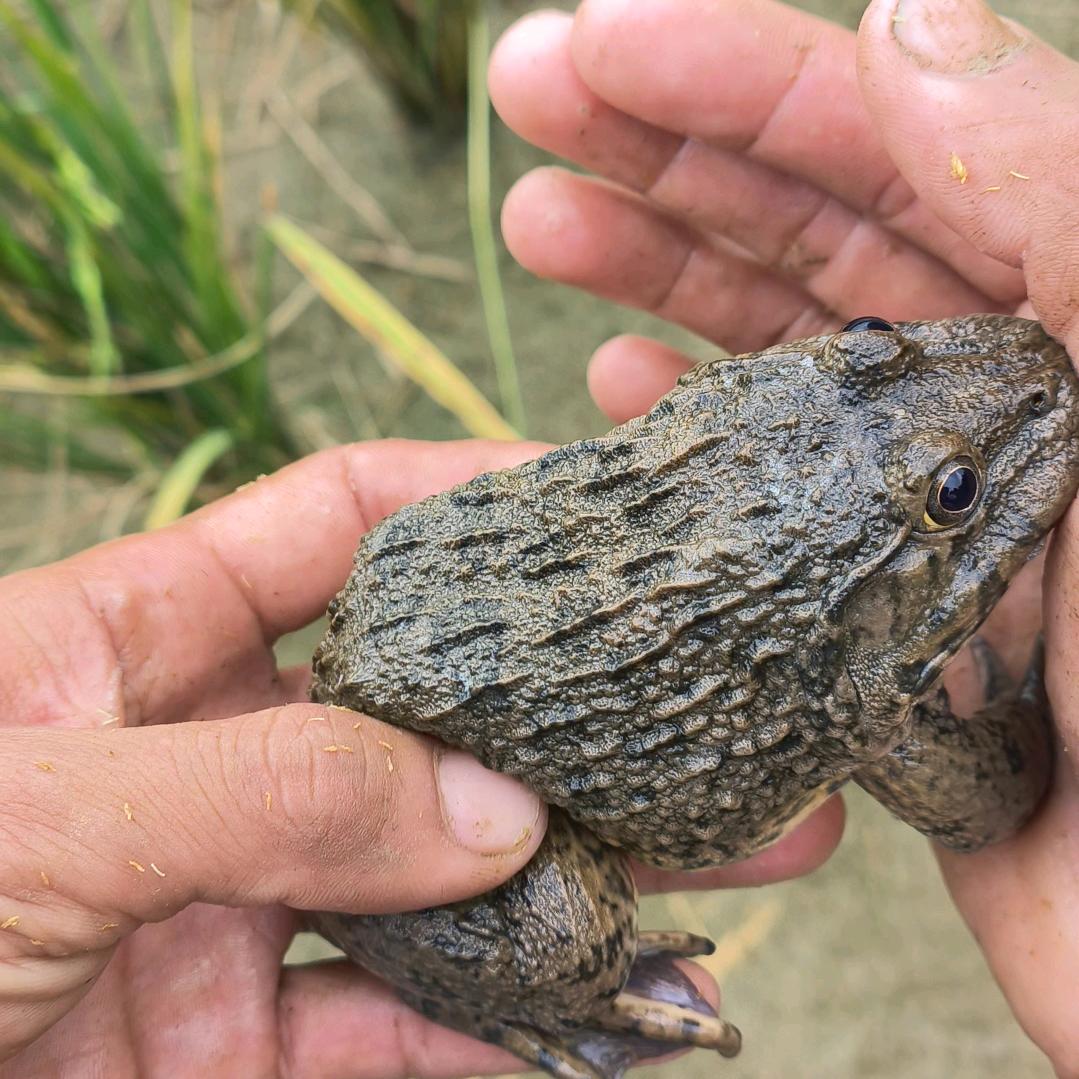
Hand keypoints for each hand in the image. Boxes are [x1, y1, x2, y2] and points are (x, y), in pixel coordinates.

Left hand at [0, 438, 840, 1076]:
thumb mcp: (40, 813)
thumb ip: (272, 794)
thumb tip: (494, 812)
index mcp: (129, 643)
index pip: (335, 526)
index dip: (462, 498)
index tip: (592, 507)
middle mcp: (199, 761)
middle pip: (423, 712)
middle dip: (570, 712)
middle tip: (714, 703)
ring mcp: (222, 912)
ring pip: (436, 882)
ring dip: (578, 879)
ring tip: (738, 863)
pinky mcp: (225, 1055)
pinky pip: (397, 1035)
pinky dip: (506, 1032)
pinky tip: (620, 1014)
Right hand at [490, 0, 1078, 1071]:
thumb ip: (1065, 196)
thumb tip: (907, 21)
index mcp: (1072, 319)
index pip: (891, 149)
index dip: (734, 80)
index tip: (589, 49)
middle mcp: (992, 398)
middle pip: (808, 232)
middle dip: (666, 150)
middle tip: (531, 98)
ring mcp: (913, 510)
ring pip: (762, 355)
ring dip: (649, 275)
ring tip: (538, 216)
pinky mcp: (859, 622)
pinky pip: (749, 501)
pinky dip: (679, 430)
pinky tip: (611, 381)